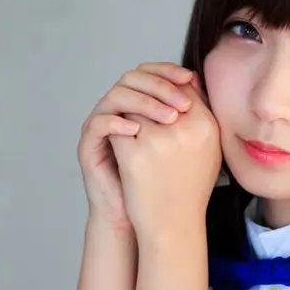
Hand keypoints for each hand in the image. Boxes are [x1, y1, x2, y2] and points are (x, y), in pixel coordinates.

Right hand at [77, 63, 198, 231]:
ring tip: (168, 118)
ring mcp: (101, 124)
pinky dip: (118, 122)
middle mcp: (117, 110)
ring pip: (117, 95)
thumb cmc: (163, 183)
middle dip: (159, 85)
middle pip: (132, 78)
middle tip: (182, 102)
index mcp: (138, 105)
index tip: (191, 78)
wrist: (140, 218)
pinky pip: (99, 123)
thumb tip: (201, 86)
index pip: (149, 73)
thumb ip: (186, 117)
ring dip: (144, 102)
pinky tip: (137, 129)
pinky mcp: (88, 144)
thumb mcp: (180, 145)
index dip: (168, 71)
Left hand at [111, 85, 221, 242]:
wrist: (173, 225)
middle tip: (142, 115)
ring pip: (135, 107)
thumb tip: (187, 81)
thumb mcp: (208, 151)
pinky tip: (120, 147)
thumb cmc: (189, 189)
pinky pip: (119, 127)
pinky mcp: (134, 153)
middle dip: (147, 100)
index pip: (183, 88)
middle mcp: (185, 128)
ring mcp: (158, 140)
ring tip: (133, 134)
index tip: (160, 105)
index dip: (168, 91)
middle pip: (157, 93)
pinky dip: (117, 133)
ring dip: (130, 115)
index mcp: (206, 126)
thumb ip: (200, 116)